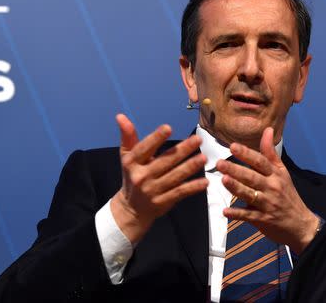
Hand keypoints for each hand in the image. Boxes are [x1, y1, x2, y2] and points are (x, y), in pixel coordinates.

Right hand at [110, 114, 208, 243]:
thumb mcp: (127, 156)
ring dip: (190, 166)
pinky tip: (205, 181)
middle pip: (165, 161)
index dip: (156, 138)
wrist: (131, 208)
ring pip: (175, 176)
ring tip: (204, 157)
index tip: (168, 128)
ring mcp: (152, 191)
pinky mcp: (162, 202)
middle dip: (183, 150)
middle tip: (198, 139)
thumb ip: (128, 136)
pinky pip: (180, 192)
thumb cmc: (132, 175)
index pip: (144, 148)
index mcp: (131, 162)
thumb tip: (121, 116)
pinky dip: (193, 187)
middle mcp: (141, 177)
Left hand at [216, 127, 319, 253]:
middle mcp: (272, 187)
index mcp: (275, 175)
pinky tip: (226, 211)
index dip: (247, 154)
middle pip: (252, 177)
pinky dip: (237, 214)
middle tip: (220, 164)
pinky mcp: (263, 219)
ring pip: (250, 194)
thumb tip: (268, 129)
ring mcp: (268, 204)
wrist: (301, 224)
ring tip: (223, 180)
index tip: (233, 146)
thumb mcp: (282, 172)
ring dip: (236, 188)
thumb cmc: (288, 195)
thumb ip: (271, 152)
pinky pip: (249, 215)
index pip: (260, 161)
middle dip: (236, 170)